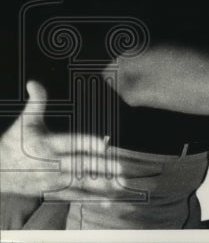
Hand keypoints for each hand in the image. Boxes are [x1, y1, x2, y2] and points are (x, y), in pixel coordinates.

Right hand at [0, 81, 122, 198]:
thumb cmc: (13, 142)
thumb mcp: (25, 121)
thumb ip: (36, 102)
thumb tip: (34, 82)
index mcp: (46, 144)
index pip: (70, 142)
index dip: (87, 142)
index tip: (104, 142)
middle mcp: (50, 163)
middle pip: (79, 165)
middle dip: (100, 166)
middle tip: (121, 167)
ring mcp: (52, 179)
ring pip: (80, 182)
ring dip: (102, 183)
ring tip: (122, 183)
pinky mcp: (52, 190)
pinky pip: (74, 195)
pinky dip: (92, 198)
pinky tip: (109, 199)